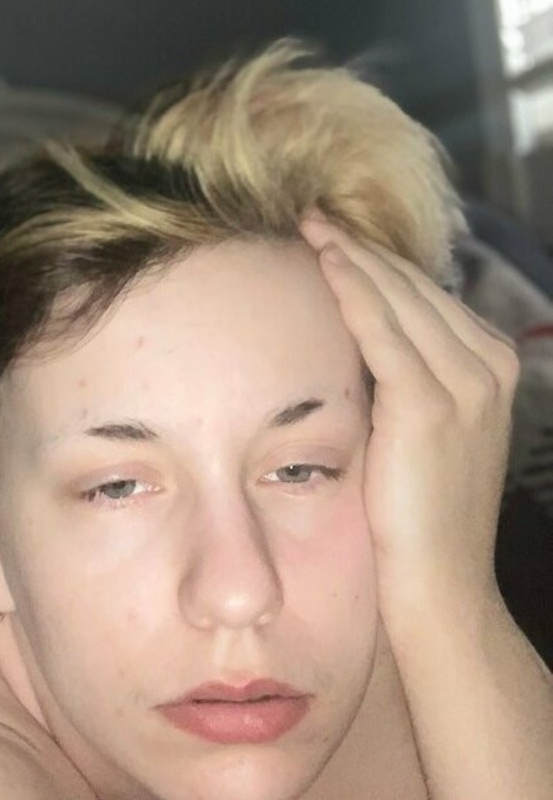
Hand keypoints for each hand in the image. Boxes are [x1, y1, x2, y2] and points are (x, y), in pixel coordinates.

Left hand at [298, 211, 519, 621]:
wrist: (439, 584)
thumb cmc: (416, 511)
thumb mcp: (420, 428)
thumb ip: (404, 376)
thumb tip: (357, 333)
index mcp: (491, 366)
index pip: (425, 294)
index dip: (376, 260)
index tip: (330, 234)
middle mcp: (489, 367)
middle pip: (413, 287)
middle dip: (360, 248)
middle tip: (310, 216)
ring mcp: (467, 384)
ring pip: (397, 299)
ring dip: (351, 256)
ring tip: (309, 226)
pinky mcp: (431, 405)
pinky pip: (383, 330)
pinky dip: (353, 290)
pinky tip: (325, 263)